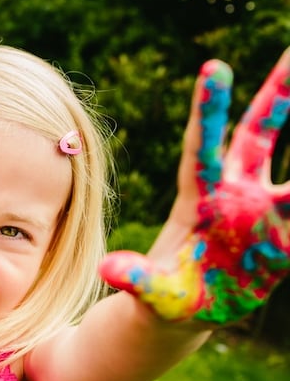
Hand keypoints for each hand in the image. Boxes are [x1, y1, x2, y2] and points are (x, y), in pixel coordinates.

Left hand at [100, 47, 289, 322]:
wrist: (185, 313)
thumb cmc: (163, 301)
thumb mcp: (149, 293)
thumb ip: (135, 279)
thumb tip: (109, 268)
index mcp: (197, 200)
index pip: (204, 147)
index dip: (209, 109)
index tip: (214, 66)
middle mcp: (232, 195)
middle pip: (255, 137)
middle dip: (276, 97)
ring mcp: (259, 209)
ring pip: (289, 164)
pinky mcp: (282, 232)